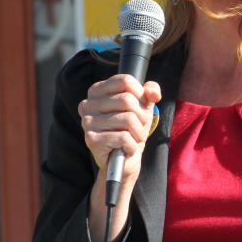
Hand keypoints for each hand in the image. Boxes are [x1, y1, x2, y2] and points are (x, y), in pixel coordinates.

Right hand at [80, 74, 160, 241]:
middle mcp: (87, 104)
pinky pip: (124, 137)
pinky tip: (126, 149)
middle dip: (142, 117)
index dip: (141, 94)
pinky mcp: (91, 140)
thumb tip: (153, 93)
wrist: (124, 161)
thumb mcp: (143, 107)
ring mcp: (87, 122)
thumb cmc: (131, 130)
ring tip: (133, 139)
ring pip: (128, 119)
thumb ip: (149, 92)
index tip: (141, 107)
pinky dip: (133, 146)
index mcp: (97, 91)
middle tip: (138, 128)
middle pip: (128, 100)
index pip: (125, 81)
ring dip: (139, 133)